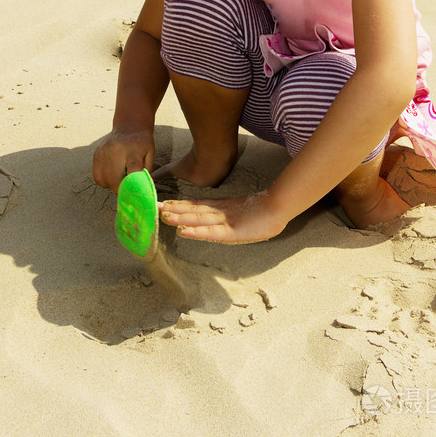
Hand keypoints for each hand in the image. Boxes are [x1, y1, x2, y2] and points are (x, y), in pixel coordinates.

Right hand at [92, 129, 154, 194]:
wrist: (129, 125)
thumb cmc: (142, 143)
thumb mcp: (150, 155)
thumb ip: (145, 172)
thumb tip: (139, 191)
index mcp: (133, 150)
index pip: (132, 171)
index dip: (132, 186)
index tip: (133, 196)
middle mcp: (116, 150)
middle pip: (114, 179)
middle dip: (120, 190)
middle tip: (126, 188)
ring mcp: (104, 151)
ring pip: (103, 180)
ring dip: (111, 185)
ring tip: (119, 177)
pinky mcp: (96, 154)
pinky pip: (97, 176)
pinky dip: (104, 180)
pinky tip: (112, 174)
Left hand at [158, 191, 287, 244]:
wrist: (279, 207)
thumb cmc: (264, 213)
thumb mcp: (243, 214)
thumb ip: (232, 215)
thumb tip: (222, 217)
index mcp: (223, 208)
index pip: (197, 206)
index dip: (181, 205)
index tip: (165, 204)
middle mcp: (220, 213)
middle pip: (193, 210)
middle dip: (174, 210)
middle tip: (156, 207)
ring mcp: (225, 221)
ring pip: (198, 219)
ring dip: (180, 218)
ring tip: (163, 216)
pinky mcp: (231, 231)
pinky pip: (209, 232)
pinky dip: (195, 231)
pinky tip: (183, 231)